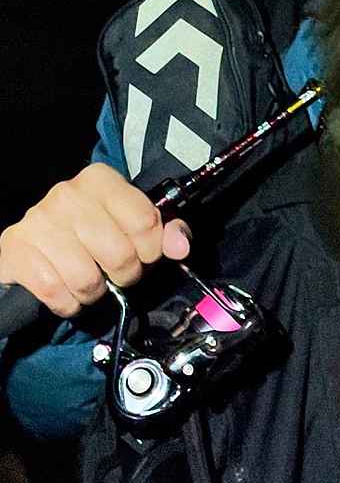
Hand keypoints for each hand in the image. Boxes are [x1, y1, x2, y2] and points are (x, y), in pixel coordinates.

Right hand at [0, 164, 191, 317]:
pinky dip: (68, 302)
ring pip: (87, 279)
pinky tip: (67, 290)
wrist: (37, 248)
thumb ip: (164, 231)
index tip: (144, 253)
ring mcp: (38, 221)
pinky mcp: (16, 250)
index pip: (145, 221)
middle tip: (116, 272)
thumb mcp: (131, 224)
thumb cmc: (92, 235)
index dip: (152, 248)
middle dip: (125, 274)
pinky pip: (56, 293)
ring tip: (91, 280)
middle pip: (120, 254)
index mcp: (100, 180)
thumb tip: (180, 246)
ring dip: (95, 292)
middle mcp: (67, 194)